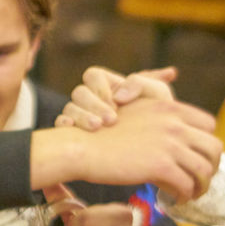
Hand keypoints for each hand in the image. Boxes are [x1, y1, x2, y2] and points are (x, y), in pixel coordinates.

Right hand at [31, 96, 221, 201]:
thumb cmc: (105, 135)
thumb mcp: (137, 115)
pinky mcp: (160, 166)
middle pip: (214, 148)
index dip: (206, 144)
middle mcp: (174, 124)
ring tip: (190, 194)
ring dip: (201, 186)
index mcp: (169, 108)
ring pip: (204, 170)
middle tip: (200, 181)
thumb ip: (160, 122)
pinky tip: (175, 200)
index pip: (209, 125)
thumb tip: (176, 141)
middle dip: (212, 168)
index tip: (198, 158)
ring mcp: (169, 145)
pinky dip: (184, 196)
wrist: (83, 146)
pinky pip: (186, 185)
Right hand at [56, 65, 177, 129]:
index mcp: (110, 86)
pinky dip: (64, 125)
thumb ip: (142, 83)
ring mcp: (84, 117)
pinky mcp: (78, 135)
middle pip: (79, 93)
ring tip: (97, 127)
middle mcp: (94, 100)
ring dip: (82, 116)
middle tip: (111, 120)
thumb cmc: (161, 116)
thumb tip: (118, 96)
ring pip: (70, 108)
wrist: (163, 149)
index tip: (117, 103)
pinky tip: (73, 130)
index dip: (101, 88)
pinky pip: (61, 125)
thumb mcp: (158, 95)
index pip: (93, 76)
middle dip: (94, 105)